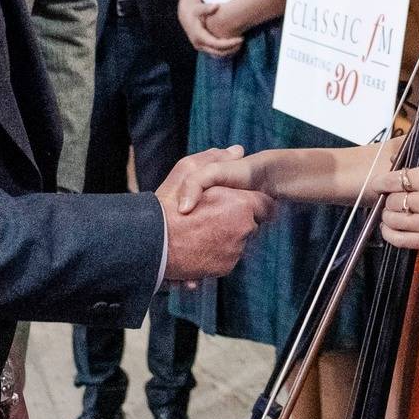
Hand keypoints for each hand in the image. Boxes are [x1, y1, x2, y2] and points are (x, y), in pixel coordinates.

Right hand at [157, 156, 271, 284]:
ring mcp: (236, 251)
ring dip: (227, 236)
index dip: (251, 201)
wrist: (152, 246)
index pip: (266, 204)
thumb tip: (238, 150)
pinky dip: (218, 253)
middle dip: (238, 219)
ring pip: (239, 241)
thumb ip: (216, 159)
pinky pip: (228, 257)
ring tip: (201, 232)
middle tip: (213, 215)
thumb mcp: (188, 171)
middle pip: (252, 223)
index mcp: (241, 205)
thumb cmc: (169, 205)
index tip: (237, 201)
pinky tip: (199, 246)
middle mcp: (244, 230)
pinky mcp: (226, 268)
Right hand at [178, 0, 243, 57]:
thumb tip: (216, 6)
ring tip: (240, 43)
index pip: (217, 44)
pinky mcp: (204, 48)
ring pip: (218, 55)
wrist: (187, 16)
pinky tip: (234, 45)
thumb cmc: (195, 10)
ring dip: (230, 51)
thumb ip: (207, 7)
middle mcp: (199, 44)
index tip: (241, 39)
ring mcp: (201, 47)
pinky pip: (216, 53)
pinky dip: (225, 51)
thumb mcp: (199, 8)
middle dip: (232, 48)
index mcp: (199, 36)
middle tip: (242, 40)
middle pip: (218, 52)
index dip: (230, 43)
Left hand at [377, 156, 418, 252]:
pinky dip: (390, 234)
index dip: (382, 183)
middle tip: (391, 199)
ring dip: (388, 217)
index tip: (378, 184)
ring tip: (391, 214)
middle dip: (388, 200)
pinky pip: (401, 240)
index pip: (395, 180)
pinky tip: (391, 229)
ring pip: (393, 220)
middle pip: (392, 200)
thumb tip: (404, 170)